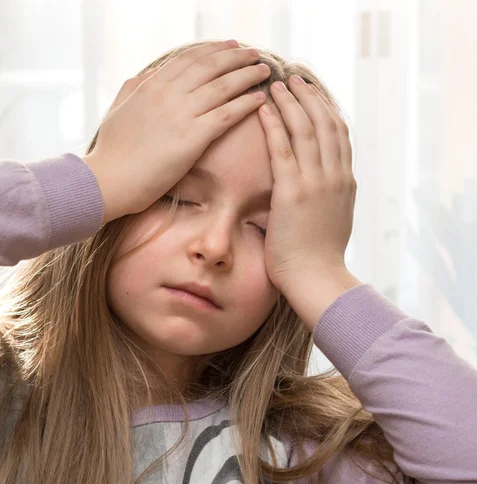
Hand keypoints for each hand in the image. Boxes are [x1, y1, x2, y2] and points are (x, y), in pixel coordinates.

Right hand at [82, 40, 269, 222]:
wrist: (109, 179)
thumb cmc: (112, 151)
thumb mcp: (119, 108)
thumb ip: (135, 88)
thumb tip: (148, 76)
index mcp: (152, 85)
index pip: (190, 59)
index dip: (214, 50)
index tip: (231, 46)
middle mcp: (169, 94)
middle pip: (211, 66)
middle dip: (237, 57)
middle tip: (255, 54)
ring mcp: (182, 115)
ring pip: (223, 87)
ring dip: (247, 76)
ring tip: (264, 71)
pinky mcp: (192, 139)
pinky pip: (226, 115)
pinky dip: (246, 104)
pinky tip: (260, 100)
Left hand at [257, 77, 356, 294]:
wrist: (317, 278)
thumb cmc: (320, 258)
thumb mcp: (334, 221)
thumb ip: (331, 199)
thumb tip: (322, 191)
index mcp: (345, 182)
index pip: (339, 134)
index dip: (325, 109)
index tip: (312, 93)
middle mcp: (335, 176)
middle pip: (325, 123)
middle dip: (309, 97)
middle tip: (293, 79)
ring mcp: (316, 182)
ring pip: (306, 129)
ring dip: (291, 103)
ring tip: (277, 85)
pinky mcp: (293, 193)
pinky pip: (282, 149)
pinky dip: (274, 125)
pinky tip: (264, 109)